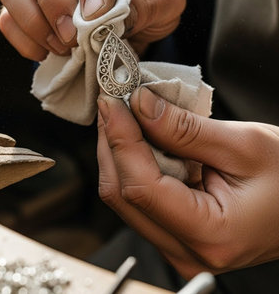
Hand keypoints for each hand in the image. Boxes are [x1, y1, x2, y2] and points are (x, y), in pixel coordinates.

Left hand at [97, 86, 278, 278]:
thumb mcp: (243, 145)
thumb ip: (185, 129)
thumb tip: (140, 105)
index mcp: (210, 234)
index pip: (141, 186)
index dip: (120, 140)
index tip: (111, 102)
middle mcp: (188, 252)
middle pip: (123, 194)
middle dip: (113, 143)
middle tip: (113, 103)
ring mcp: (180, 246)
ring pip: (126, 197)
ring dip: (121, 152)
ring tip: (125, 116)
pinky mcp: (177, 233)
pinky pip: (141, 198)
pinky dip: (135, 164)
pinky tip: (139, 138)